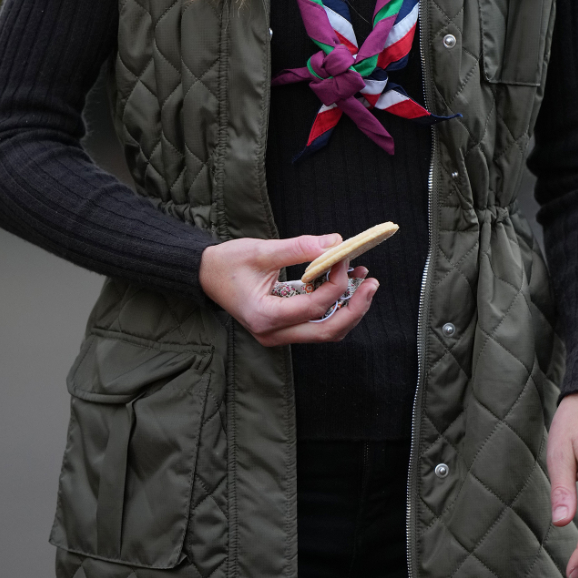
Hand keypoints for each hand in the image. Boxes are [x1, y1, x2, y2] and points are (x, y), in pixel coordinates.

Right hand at [199, 233, 378, 346]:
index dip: (335, 283)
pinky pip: (317, 324)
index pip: (314, 307)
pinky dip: (335, 308)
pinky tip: (346, 286)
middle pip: (327, 331)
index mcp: (265, 316)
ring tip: (365, 282)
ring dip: (349, 309)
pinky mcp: (283, 328)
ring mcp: (278, 335)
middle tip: (371, 283)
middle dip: (355, 308)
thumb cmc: (227, 262)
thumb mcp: (261, 250)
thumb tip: (335, 242)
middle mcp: (273, 333)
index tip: (344, 257)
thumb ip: (298, 247)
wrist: (206, 275)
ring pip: (325, 332)